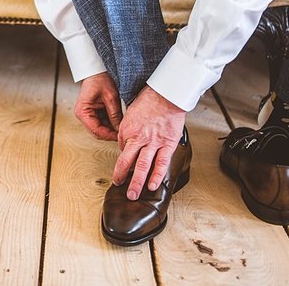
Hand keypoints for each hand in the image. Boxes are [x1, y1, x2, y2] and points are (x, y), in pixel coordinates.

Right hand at [74, 73, 122, 140]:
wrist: (97, 70)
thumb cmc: (100, 79)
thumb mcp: (111, 97)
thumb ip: (115, 115)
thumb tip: (120, 129)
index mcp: (83, 111)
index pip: (96, 130)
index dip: (109, 135)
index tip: (120, 137)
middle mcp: (82, 114)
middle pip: (97, 131)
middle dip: (110, 134)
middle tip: (123, 134)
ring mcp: (86, 114)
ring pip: (99, 128)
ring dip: (110, 129)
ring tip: (121, 128)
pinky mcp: (92, 112)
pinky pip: (101, 122)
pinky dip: (109, 123)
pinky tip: (117, 122)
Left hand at [112, 86, 185, 200]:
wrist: (166, 94)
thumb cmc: (148, 101)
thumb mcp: (130, 114)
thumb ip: (127, 131)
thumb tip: (126, 145)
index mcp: (127, 130)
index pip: (121, 150)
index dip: (121, 162)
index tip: (121, 171)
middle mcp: (138, 138)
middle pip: (127, 162)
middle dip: (122, 178)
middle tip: (121, 188)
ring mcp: (153, 142)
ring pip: (143, 166)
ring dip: (137, 182)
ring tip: (134, 194)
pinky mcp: (167, 144)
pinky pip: (161, 163)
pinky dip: (156, 176)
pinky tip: (152, 185)